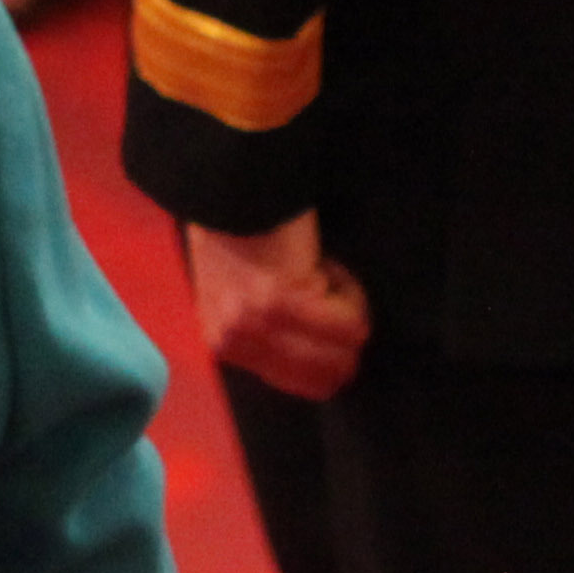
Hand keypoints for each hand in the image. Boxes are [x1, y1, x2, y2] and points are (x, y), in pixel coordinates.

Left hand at [186, 212, 370, 396]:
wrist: (231, 186)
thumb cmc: (242, 233)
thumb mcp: (241, 297)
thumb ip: (271, 336)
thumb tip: (325, 361)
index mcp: (224, 346)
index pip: (301, 386)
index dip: (330, 353)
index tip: (323, 312)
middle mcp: (235, 343)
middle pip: (326, 378)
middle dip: (344, 338)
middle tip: (327, 292)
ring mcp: (258, 325)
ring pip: (346, 349)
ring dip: (348, 310)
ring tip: (321, 273)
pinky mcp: (283, 301)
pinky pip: (349, 321)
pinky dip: (349, 290)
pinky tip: (321, 262)